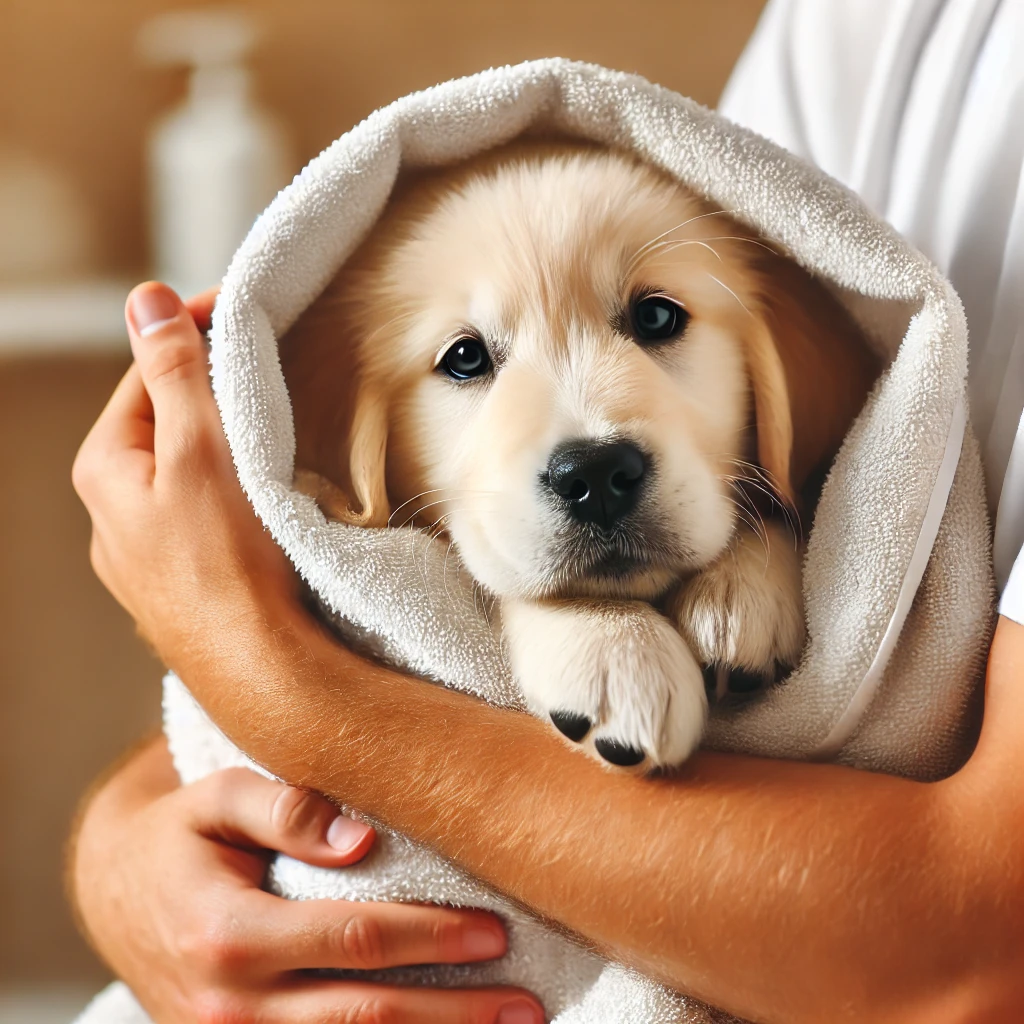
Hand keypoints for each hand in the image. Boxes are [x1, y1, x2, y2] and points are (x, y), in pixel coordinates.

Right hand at [72, 737, 543, 1023]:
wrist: (114, 892)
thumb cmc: (181, 833)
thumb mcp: (218, 797)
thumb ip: (287, 809)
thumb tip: (363, 839)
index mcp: (229, 933)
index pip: (353, 940)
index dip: (430, 938)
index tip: (494, 931)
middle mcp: (229, 1007)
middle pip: (364, 1019)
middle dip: (453, 1014)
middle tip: (526, 1004)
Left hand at [73, 282, 298, 672]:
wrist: (258, 667)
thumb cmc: (228, 561)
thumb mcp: (198, 448)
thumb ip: (173, 370)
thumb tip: (144, 299)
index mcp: (104, 470)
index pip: (145, 375)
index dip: (189, 333)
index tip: (235, 307)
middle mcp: (112, 515)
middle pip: (163, 424)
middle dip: (206, 389)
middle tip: (260, 364)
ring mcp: (146, 557)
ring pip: (183, 473)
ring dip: (218, 443)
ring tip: (266, 429)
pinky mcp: (183, 585)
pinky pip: (200, 517)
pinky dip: (227, 491)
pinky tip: (259, 503)